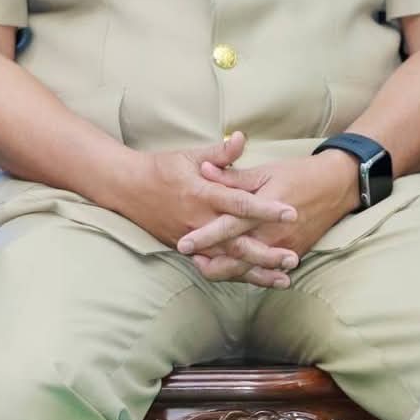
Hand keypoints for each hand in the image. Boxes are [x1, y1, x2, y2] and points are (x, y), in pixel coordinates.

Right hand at [112, 133, 300, 287]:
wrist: (127, 188)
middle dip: (266, 253)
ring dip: (256, 271)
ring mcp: (191, 240)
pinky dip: (236, 275)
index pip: (239, 203)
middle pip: (236, 242)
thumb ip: (220, 152)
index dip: (266, 209)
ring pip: (227, 261)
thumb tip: (242, 138)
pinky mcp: (186, 250)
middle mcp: (198, 221)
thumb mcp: (190, 155)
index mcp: (202, 194)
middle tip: (293, 257)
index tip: (291, 212)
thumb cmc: (160, 168)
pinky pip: (214, 267)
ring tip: (283, 279)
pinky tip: (256, 282)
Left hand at [177, 150, 358, 280]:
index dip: (206, 236)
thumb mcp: (265, 171)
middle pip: (238, 254)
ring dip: (226, 271)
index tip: (183, 243)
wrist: (337, 186)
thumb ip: (233, 176)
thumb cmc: (298, 174)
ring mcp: (285, 246)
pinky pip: (267, 270)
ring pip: (251, 268)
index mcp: (264, 207)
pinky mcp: (294, 254)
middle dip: (211, 261)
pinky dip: (248, 275)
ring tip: (203, 268)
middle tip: (187, 260)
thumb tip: (203, 169)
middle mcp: (274, 231)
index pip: (230, 225)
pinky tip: (230, 274)